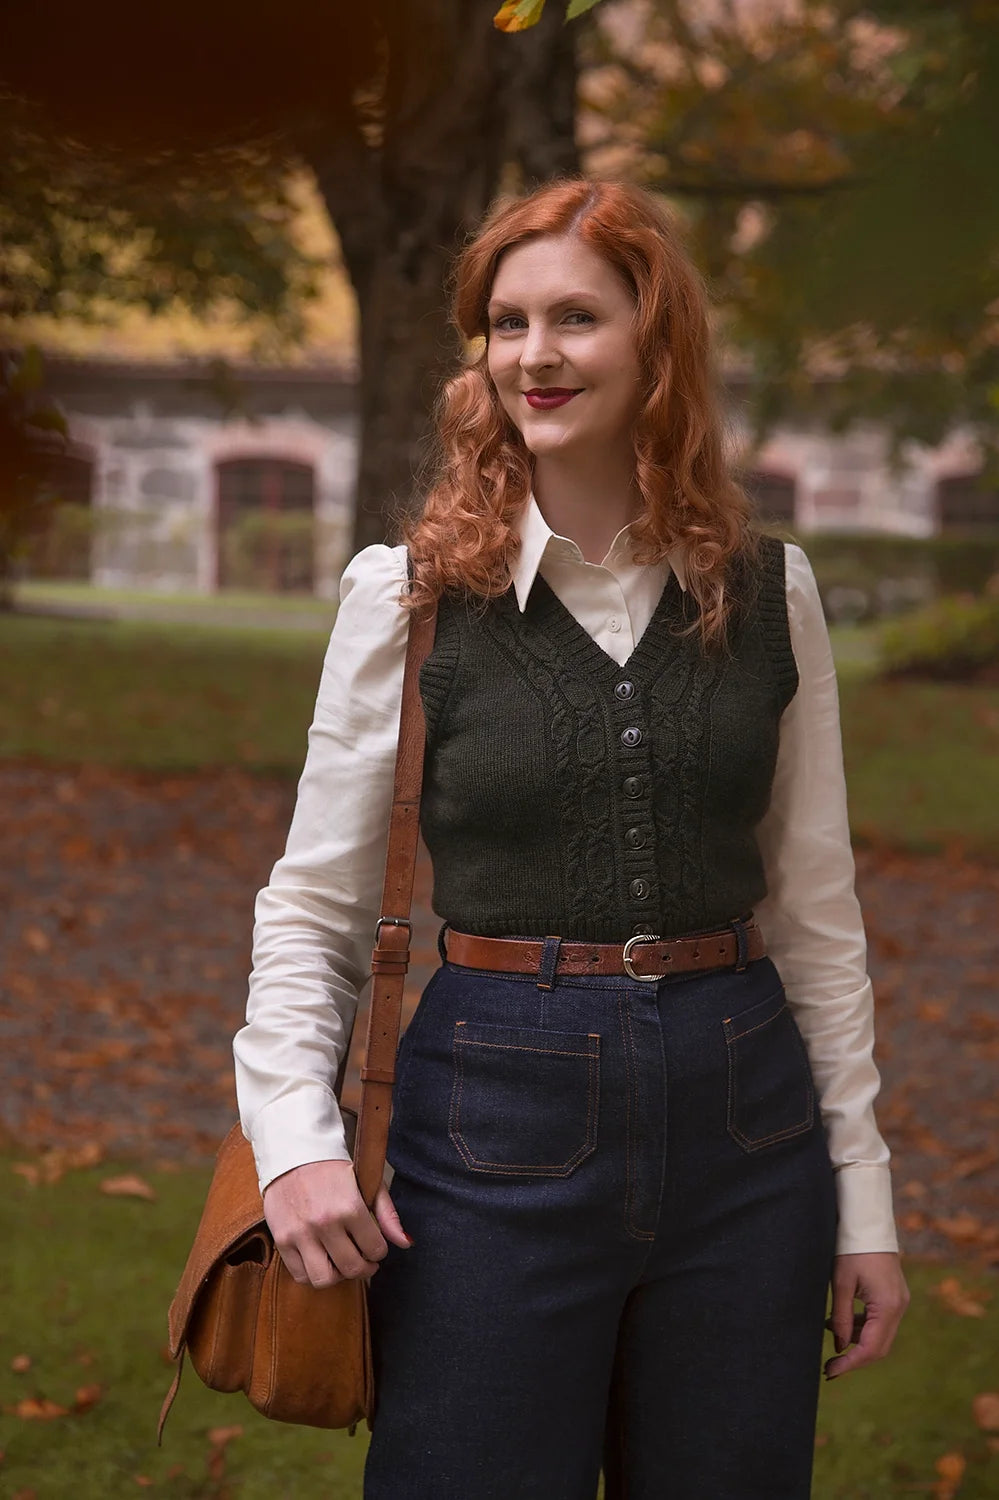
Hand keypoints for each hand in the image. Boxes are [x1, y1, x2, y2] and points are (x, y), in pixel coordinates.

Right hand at [262, 1159, 412, 1288]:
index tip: (375, 1247)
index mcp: (350, 1206)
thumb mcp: (366, 1182)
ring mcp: (301, 1233)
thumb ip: (387, 1214)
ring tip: (340, 1263)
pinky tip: (320, 1260)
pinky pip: (299, 1275)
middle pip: (351, 1268)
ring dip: (337, 1276)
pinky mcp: (282, 1239)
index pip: (375, 1249)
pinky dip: (312, 1274)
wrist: (293, 1152)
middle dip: (363, 1269)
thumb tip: (405, 1244)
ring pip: (324, 1279)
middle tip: (363, 1261)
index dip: (379, 1252)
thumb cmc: (332, 1168)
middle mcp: (325, 1222)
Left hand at [824, 1251, 909, 1379]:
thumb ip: (841, 1317)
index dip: (850, 1363)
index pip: (870, 1348)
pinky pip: (879, 1321)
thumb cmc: (851, 1248)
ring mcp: (899, 1302)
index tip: (829, 1372)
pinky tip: (840, 1322)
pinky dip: (861, 1327)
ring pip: (879, 1335)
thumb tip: (840, 1346)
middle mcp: (899, 1307)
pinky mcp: (894, 1296)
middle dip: (854, 1358)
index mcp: (888, 1306)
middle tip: (829, 1366)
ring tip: (829, 1333)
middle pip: (878, 1347)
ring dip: (856, 1340)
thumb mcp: (841, 1283)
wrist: (868, 1223)